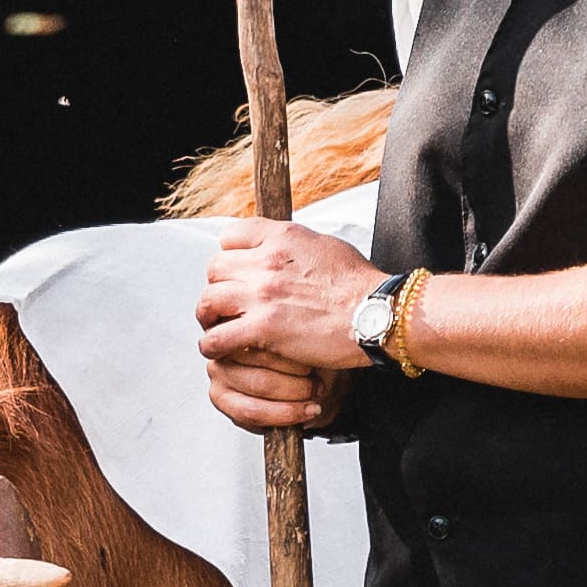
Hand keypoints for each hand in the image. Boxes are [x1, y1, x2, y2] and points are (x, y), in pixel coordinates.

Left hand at [194, 216, 375, 440]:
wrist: (378, 313)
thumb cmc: (359, 285)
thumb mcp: (324, 246)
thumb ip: (293, 245)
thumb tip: (279, 247)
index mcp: (281, 237)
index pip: (230, 236)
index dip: (230, 255)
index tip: (236, 271)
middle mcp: (265, 261)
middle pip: (215, 268)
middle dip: (218, 286)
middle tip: (225, 302)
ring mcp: (262, 294)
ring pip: (208, 301)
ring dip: (209, 316)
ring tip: (216, 326)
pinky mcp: (263, 328)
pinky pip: (217, 337)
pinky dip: (213, 346)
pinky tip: (220, 350)